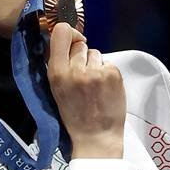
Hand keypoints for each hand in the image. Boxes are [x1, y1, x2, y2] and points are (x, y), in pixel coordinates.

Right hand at [46, 22, 125, 159]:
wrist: (95, 137)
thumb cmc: (75, 116)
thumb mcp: (56, 90)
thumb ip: (59, 65)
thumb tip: (63, 41)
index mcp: (56, 73)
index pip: (61, 32)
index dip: (69, 32)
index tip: (73, 41)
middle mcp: (75, 70)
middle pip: (80, 44)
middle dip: (82, 56)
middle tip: (84, 76)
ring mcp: (95, 72)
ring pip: (95, 53)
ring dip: (95, 65)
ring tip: (94, 85)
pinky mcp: (112, 74)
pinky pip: (108, 63)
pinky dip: (108, 73)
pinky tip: (104, 89)